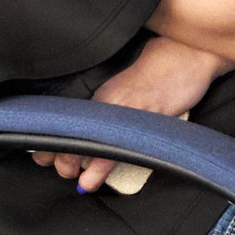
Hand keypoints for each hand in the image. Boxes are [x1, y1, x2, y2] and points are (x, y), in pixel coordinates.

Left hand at [34, 33, 226, 193]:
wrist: (190, 52)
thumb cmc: (164, 67)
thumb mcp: (130, 83)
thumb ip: (112, 98)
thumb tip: (100, 120)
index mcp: (99, 91)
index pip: (64, 117)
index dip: (49, 136)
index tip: (44, 152)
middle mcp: (102, 99)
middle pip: (65, 131)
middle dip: (55, 154)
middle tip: (58, 166)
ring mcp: (119, 109)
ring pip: (82, 141)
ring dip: (70, 163)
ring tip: (69, 175)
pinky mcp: (139, 118)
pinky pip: (111, 149)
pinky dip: (97, 168)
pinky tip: (88, 181)